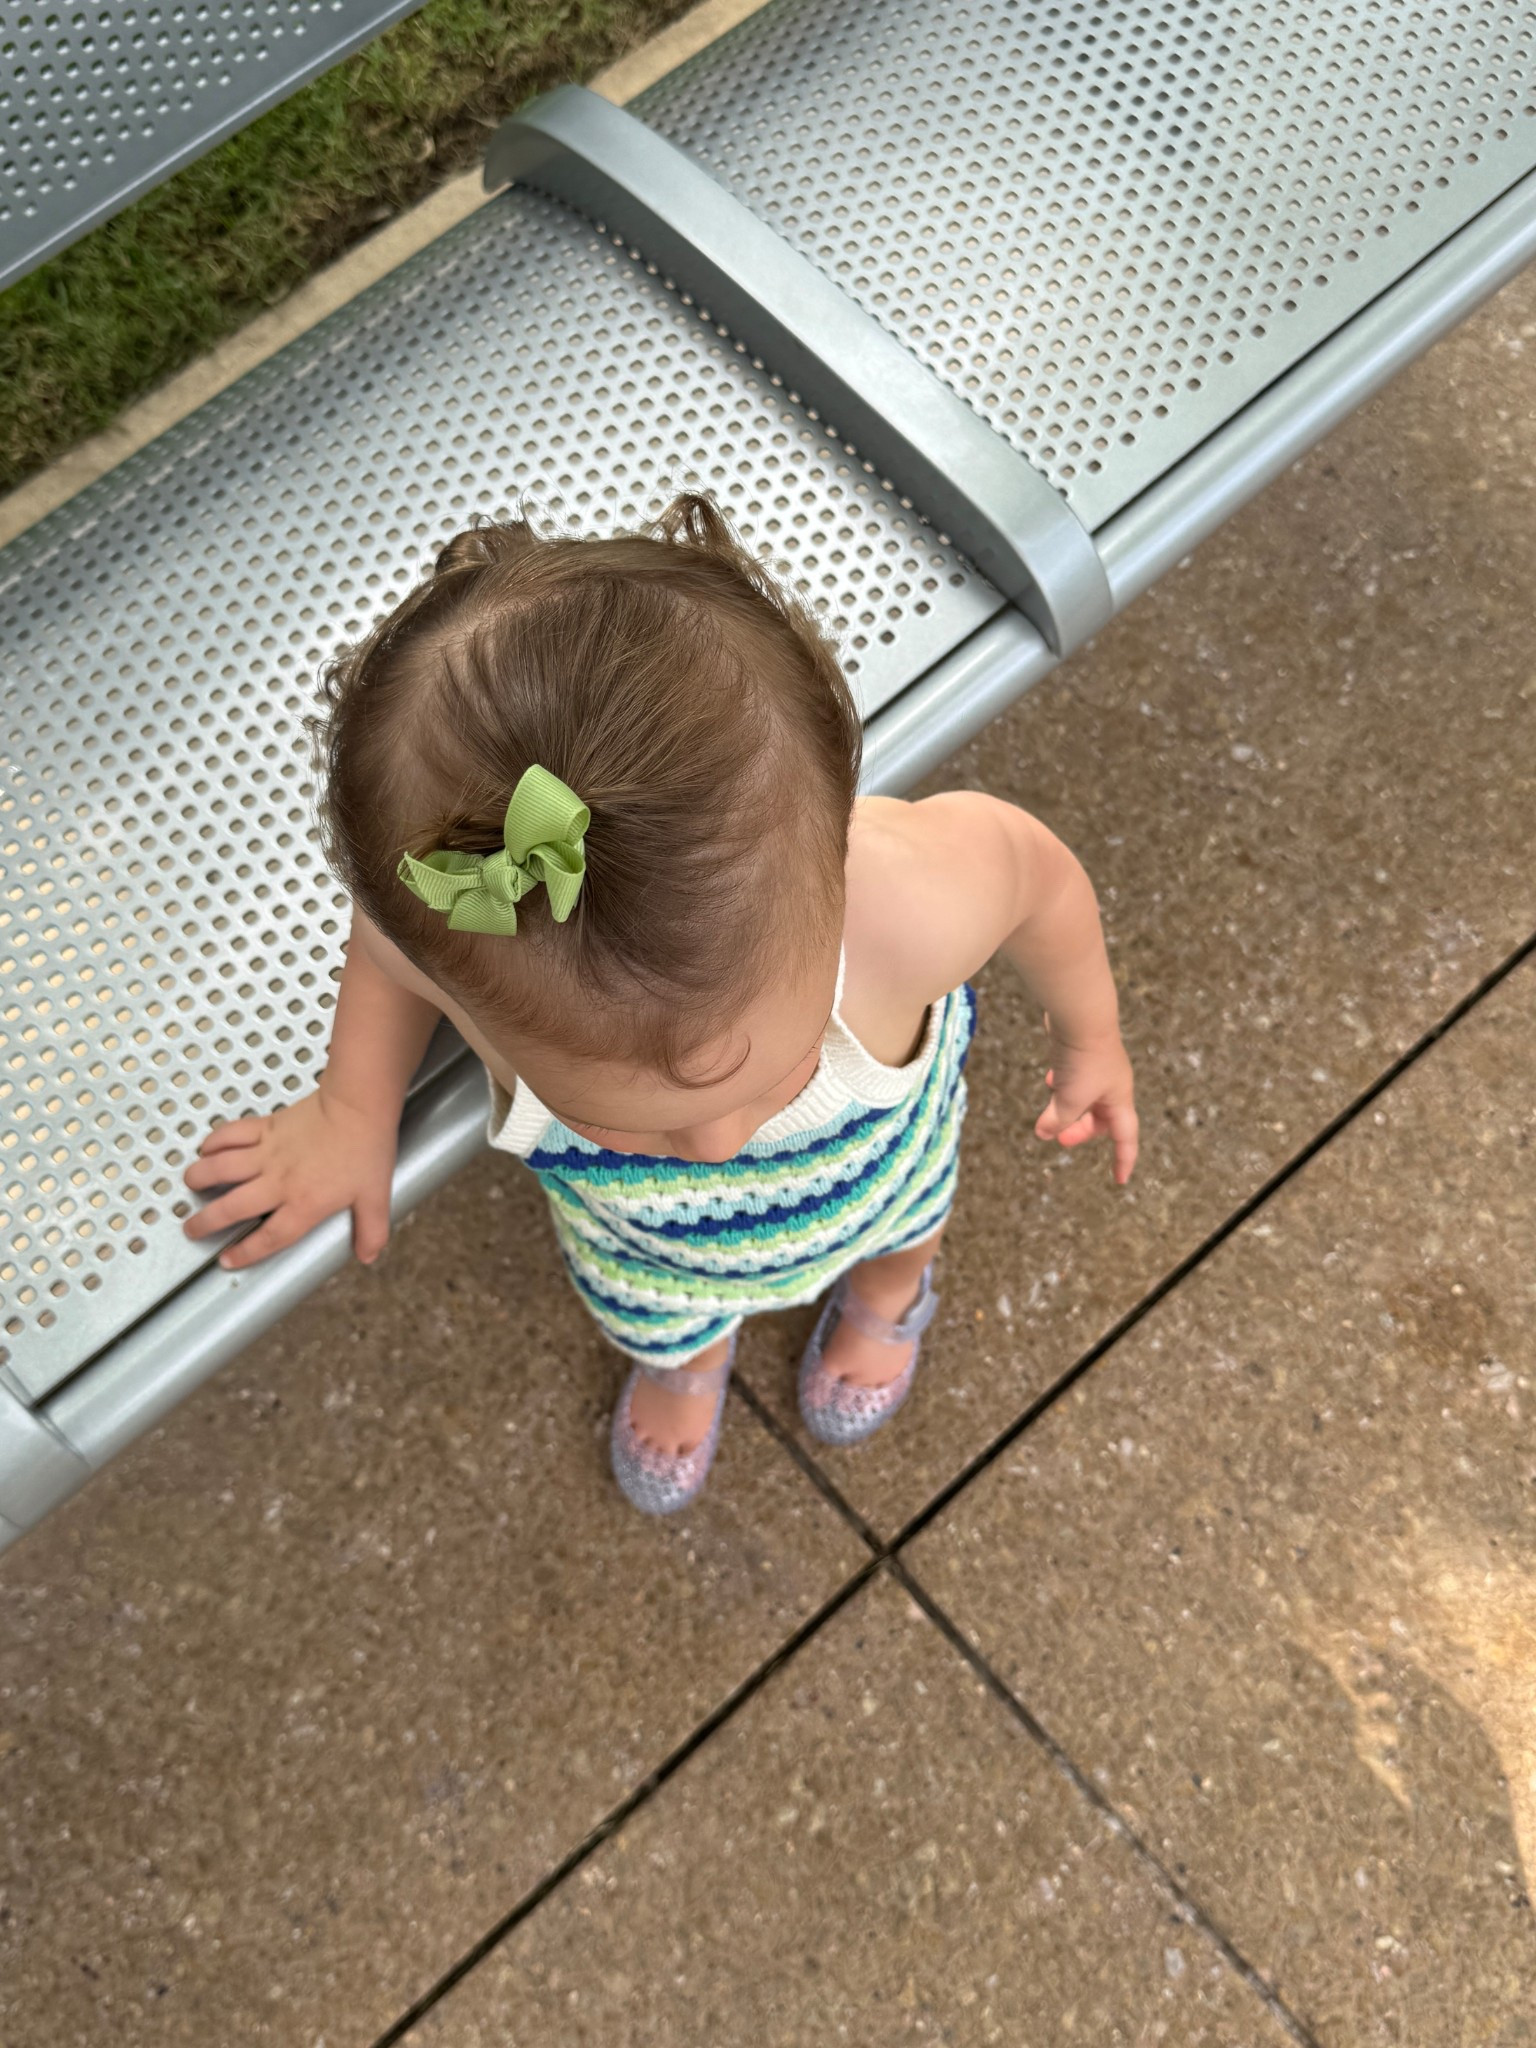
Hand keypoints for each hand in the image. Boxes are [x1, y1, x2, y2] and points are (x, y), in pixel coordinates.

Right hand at [180, 1088, 398, 1270]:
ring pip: (222, 1168)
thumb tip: (368, 1256)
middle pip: (232, 1208)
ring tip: (190, 1185)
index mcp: (304, 1203)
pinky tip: (206, 1148)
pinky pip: (232, 1135)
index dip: (246, 1252)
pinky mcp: (266, 1127)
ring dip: (201, 1177)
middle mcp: (278, 1181)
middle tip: (192, 1228)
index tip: (228, 1260)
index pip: (269, 1238)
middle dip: (207, 1222)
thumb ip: (371, 1230)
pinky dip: (215, 1141)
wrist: (358, 1105)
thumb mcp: (376, 1196)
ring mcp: (268, 1153)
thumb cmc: (366, 1148)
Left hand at [1033, 1023, 1138, 1184]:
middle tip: (1059, 1138)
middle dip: (1080, 1131)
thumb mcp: (1070, 1099)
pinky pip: (1072, 1078)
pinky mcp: (1081, 1054)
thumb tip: (1043, 1133)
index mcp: (1119, 1099)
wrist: (1080, 1014)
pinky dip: (1061, 1084)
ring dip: (1067, 1107)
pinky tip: (1049, 1077)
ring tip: (1051, 1106)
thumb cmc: (1083, 1060)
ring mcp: (1098, 1068)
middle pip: (1101, 1119)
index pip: (1125, 1137)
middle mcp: (1113, 1084)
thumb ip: (1057, 1120)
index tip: (1120, 1180)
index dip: (1123, 1159)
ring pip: (1084, 1098)